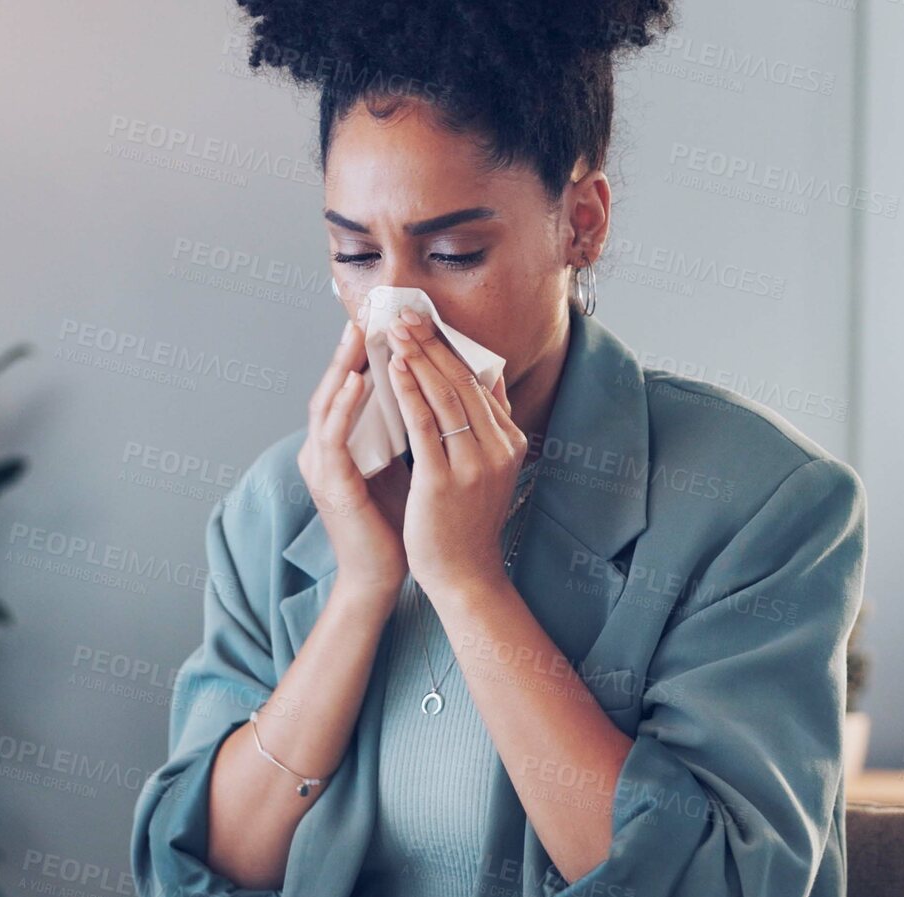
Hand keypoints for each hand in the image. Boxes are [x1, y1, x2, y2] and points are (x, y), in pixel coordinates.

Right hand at [298, 317, 408, 599]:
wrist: (383, 576)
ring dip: (343, 366)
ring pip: (327, 404)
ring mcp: (322, 466)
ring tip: (358, 331)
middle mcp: (323, 450)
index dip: (364, 351)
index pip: (350, 387)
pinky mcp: (330, 484)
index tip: (384, 317)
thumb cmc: (395, 523)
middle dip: (350, 347)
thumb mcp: (404, 463)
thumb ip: (410, 429)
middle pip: (334, 386)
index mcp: (341, 444)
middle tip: (367, 310)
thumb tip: (438, 391)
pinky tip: (359, 380)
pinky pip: (333, 436)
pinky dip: (344, 405)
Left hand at [384, 306, 527, 598]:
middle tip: (406, 313)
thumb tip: (487, 380)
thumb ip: (488, 427)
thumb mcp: (489, 469)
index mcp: (509, 442)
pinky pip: (425, 425)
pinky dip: (409, 392)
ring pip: (445, 396)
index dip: (452, 348)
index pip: (480, 382)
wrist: (464, 576)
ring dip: (419, 357)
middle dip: (433, 342)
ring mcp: (474, 464)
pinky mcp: (444, 480)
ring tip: (397, 329)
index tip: (428, 320)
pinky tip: (394, 368)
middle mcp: (497, 448)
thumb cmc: (467, 523)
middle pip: (463, 381)